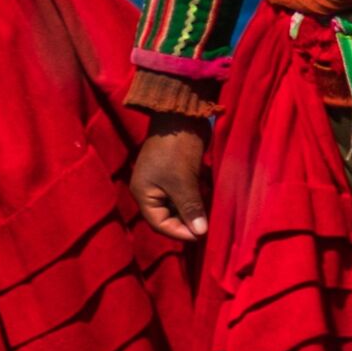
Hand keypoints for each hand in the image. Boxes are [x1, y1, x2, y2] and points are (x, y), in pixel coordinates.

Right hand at [130, 116, 210, 243]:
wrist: (180, 116)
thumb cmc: (176, 150)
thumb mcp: (183, 182)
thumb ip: (190, 208)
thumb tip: (200, 232)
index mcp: (143, 193)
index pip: (159, 224)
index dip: (179, 232)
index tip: (201, 234)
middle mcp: (150, 190)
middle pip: (168, 216)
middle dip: (187, 220)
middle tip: (207, 224)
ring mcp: (163, 180)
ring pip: (178, 204)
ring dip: (193, 208)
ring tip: (208, 210)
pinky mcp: (175, 172)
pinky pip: (184, 192)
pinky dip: (195, 196)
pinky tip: (206, 194)